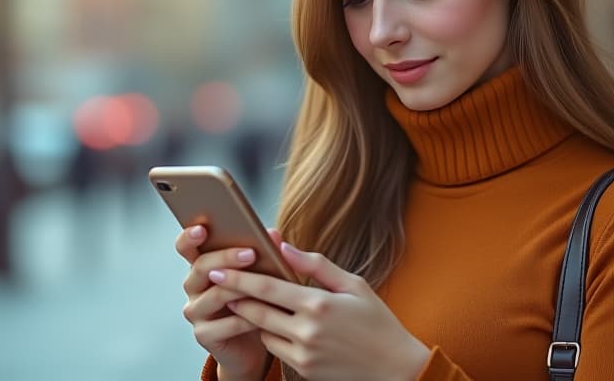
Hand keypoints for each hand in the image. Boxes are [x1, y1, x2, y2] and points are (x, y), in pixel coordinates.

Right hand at [176, 225, 284, 380]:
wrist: (255, 345)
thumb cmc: (258, 301)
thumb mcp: (262, 274)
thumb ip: (265, 253)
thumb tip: (273, 234)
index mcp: (203, 265)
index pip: (186, 247)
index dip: (189, 236)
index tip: (202, 229)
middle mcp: (193, 286)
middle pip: (201, 267)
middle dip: (226, 258)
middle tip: (252, 253)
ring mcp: (196, 311)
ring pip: (215, 295)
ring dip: (240, 288)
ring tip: (262, 284)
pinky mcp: (204, 335)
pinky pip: (225, 324)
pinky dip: (246, 318)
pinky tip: (264, 315)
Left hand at [209, 242, 431, 380]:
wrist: (396, 369)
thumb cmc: (378, 322)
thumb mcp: (354, 285)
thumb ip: (316, 265)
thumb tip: (284, 246)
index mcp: (319, 304)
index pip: (268, 287)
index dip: (239, 277)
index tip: (218, 269)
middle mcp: (307, 331)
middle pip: (256, 311)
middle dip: (234, 296)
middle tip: (217, 283)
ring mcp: (304, 354)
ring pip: (263, 332)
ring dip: (253, 317)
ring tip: (245, 301)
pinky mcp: (304, 371)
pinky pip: (276, 350)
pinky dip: (271, 335)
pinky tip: (273, 324)